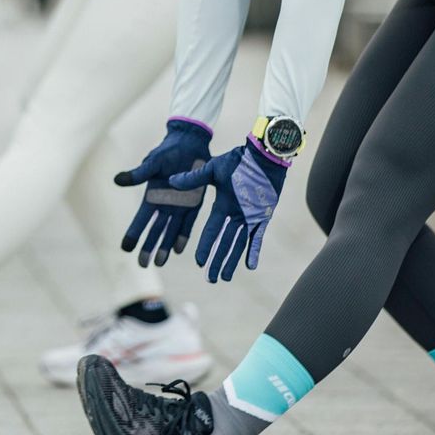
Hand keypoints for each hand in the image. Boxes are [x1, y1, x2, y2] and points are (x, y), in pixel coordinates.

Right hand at [114, 118, 212, 266]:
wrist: (190, 144)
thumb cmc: (168, 151)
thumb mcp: (152, 163)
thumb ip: (139, 174)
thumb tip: (117, 180)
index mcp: (152, 196)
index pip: (141, 219)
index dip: (133, 233)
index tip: (125, 248)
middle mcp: (165, 205)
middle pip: (155, 230)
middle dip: (148, 247)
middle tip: (142, 264)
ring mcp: (180, 206)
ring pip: (170, 231)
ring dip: (164, 246)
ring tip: (159, 263)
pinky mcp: (195, 203)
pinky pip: (188, 224)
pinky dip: (183, 236)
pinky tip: (178, 249)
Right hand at [168, 136, 289, 282]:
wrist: (263, 156)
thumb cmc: (239, 159)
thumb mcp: (213, 169)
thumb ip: (194, 178)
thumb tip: (171, 181)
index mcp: (221, 205)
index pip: (210, 231)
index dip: (204, 246)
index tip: (198, 262)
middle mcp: (234, 215)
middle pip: (223, 243)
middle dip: (216, 261)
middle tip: (210, 279)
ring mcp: (249, 217)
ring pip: (238, 244)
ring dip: (231, 261)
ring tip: (224, 278)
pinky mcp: (263, 216)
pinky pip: (257, 237)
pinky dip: (253, 251)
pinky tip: (250, 265)